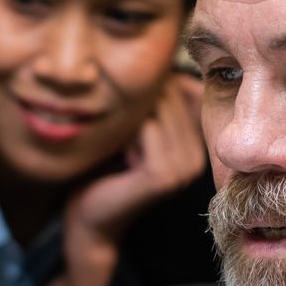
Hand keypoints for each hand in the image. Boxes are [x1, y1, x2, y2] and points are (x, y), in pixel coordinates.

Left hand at [64, 72, 205, 242]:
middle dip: (138, 100)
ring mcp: (184, 168)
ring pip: (158, 107)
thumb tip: (165, 65)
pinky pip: (146, 126)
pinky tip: (115, 151)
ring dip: (128, 115)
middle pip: (171, 95)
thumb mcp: (131, 131)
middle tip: (116, 127)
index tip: (125, 111)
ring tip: (116, 141)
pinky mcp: (163, 174)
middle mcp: (197, 157)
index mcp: (195, 146)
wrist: (88, 219)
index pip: (183, 89)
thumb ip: (153, 104)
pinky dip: (123, 130)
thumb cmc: (104, 171)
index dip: (150, 89)